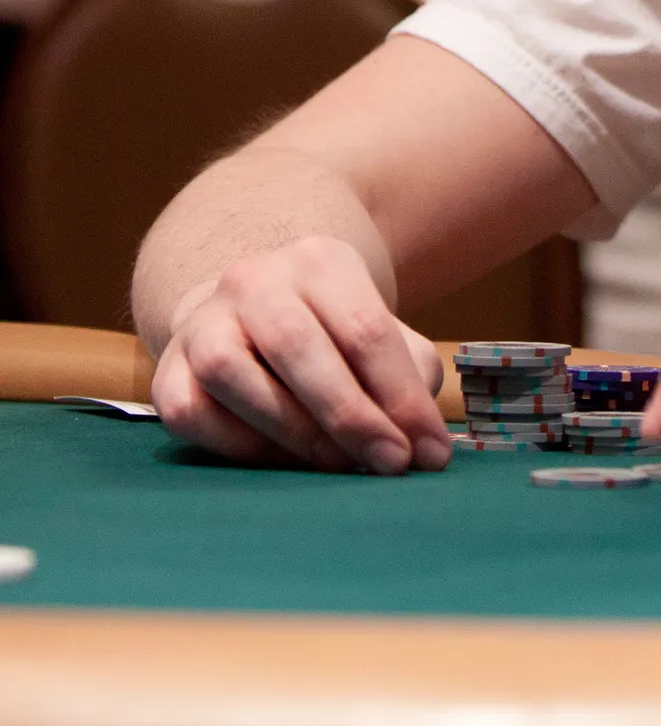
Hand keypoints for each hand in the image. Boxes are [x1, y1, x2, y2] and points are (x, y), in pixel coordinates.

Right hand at [150, 234, 452, 474]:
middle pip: (296, 344)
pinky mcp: (167, 367)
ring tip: (337, 464)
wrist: (253, 311)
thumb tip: (423, 444)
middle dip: (349, 415)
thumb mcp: (375, 332)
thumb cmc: (331, 335)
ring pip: (231, 371)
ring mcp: (203, 320)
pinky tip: (276, 458)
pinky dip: (233, 443)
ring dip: (290, 429)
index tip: (429, 453)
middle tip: (389, 464)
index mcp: (318, 261)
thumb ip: (406, 376)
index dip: (400, 397)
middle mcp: (254, 279)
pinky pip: (189, 410)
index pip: (363, 328)